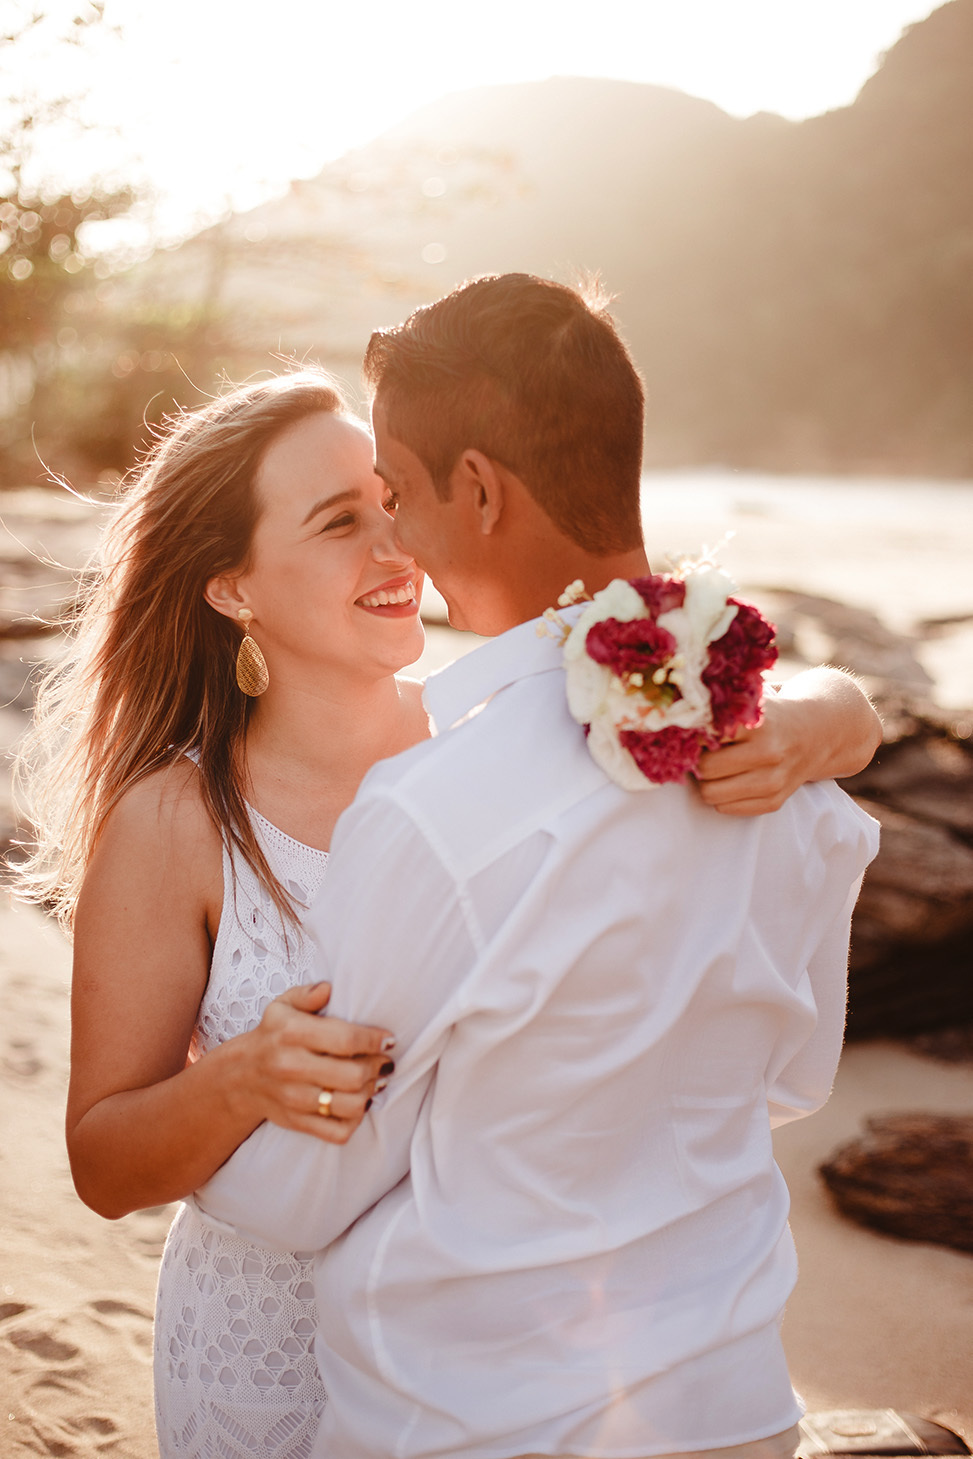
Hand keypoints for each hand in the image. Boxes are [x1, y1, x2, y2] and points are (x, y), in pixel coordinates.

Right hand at [225, 982, 394, 1144]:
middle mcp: (291, 1066)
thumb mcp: (282, 1006)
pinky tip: (357, 1105)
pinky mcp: (296, 1122)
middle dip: (377, 1068)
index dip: (374, 1041)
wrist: (240, 1076)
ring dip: (370, 1094)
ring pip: (349, 1106)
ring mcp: (293, 1098)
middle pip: (352, 1075)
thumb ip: (307, 994)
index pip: (345, 1039)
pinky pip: (337, 1132)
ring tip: (374, 1082)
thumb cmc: (273, 1035)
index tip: (388, 1040)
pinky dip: (354, 1121)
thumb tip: (328, 988)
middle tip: (384, 1062)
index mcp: (291, 1033)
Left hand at [694, 666, 880, 816]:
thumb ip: (719, 708)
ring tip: (714, 766)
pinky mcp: (775, 801)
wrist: (819, 732)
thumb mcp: (752, 702)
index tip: (692, 731)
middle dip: (697, 759)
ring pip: (711, 793)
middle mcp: (768, 753)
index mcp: (758, 724)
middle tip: (701, 751)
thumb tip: (674, 719)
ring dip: (707, 781)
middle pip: (704, 768)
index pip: (706, 736)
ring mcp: (773, 780)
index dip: (694, 735)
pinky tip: (732, 779)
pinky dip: (723, 796)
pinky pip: (727, 808)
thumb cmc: (772, 714)